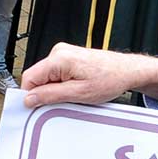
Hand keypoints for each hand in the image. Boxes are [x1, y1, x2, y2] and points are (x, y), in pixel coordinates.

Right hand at [21, 43, 157, 106]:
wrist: (127, 71)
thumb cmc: (110, 79)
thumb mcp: (78, 94)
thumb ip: (50, 95)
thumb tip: (30, 98)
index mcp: (59, 58)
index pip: (29, 77)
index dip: (30, 95)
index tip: (35, 106)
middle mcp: (59, 52)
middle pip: (37, 77)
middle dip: (45, 92)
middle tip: (63, 101)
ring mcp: (64, 53)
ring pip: (46, 76)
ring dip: (55, 88)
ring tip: (74, 93)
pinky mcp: (69, 57)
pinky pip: (55, 73)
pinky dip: (61, 83)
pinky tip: (76, 87)